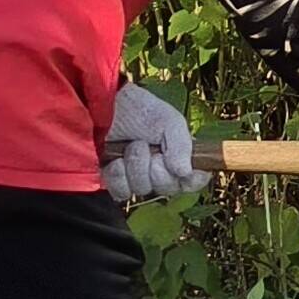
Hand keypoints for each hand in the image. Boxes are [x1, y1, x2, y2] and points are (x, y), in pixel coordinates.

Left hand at [99, 81, 204, 203]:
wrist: (104, 105)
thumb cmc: (139, 109)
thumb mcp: (169, 121)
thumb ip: (181, 145)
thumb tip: (185, 172)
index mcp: (178, 157)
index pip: (194, 180)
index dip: (191, 178)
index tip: (183, 168)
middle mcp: (160, 171)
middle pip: (168, 188)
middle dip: (156, 168)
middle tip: (147, 147)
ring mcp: (136, 178)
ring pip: (143, 189)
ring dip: (135, 166)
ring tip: (129, 147)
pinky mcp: (115, 182)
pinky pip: (122, 192)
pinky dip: (118, 176)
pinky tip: (115, 160)